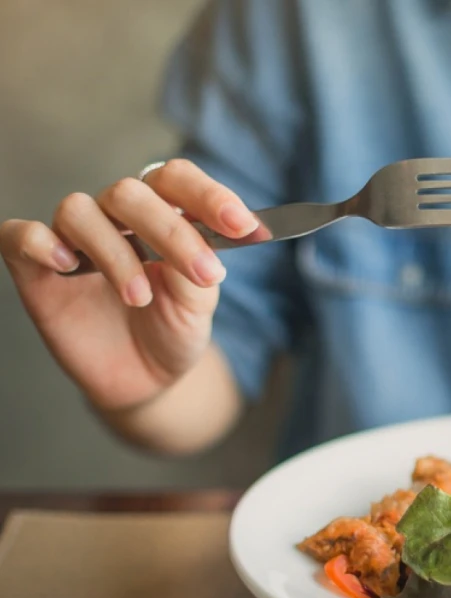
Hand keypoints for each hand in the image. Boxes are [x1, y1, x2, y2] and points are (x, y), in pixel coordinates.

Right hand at [1, 160, 256, 412]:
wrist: (146, 378)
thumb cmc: (173, 329)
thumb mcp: (199, 303)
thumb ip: (201, 264)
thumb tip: (216, 234)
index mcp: (161, 214)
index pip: (176, 179)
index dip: (208, 194)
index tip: (242, 225)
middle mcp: (115, 218)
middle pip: (130, 192)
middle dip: (172, 231)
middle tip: (205, 274)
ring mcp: (73, 240)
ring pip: (80, 210)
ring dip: (116, 253)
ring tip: (140, 299)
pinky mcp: (36, 268)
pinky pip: (22, 235)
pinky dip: (43, 242)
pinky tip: (69, 266)